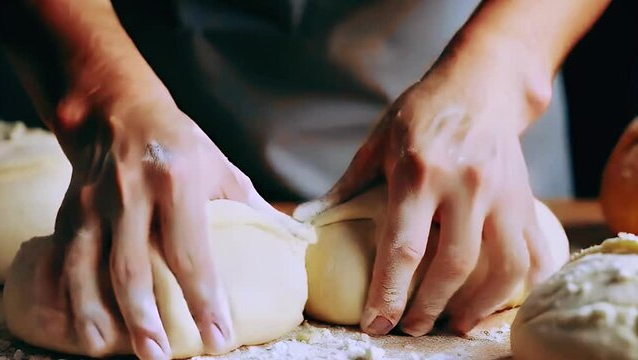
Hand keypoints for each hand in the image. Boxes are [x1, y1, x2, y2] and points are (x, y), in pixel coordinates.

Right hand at [52, 94, 291, 358]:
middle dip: (146, 318)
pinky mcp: (70, 209)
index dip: (205, 299)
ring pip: (91, 268)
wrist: (116, 108)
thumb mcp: (220, 165)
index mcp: (177, 180)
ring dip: (101, 315)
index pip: (192, 252)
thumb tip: (291, 239)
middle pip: (134, 267)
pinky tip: (81, 325)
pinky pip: (65, 259)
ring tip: (111, 351)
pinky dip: (70, 296)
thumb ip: (250, 206)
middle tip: (161, 357)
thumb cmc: (178, 141)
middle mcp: (132, 192)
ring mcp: (95, 202)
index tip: (219, 337)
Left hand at [296, 40, 555, 335]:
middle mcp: (465, 185)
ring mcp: (502, 193)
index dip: (389, 294)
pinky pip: (533, 253)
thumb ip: (347, 185)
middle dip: (429, 308)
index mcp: (420, 173)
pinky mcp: (526, 198)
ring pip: (501, 267)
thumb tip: (307, 219)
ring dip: (478, 306)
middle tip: (411, 329)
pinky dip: (520, 287)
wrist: (481, 83)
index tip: (375, 324)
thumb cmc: (422, 111)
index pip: (404, 248)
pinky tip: (498, 304)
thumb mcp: (377, 141)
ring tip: (455, 324)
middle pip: (453, 266)